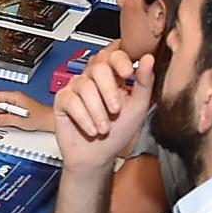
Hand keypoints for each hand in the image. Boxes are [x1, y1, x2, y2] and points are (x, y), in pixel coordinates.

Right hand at [0, 90, 54, 133]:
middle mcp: (17, 99)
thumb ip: (5, 120)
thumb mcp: (21, 121)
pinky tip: (5, 125)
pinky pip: (9, 112)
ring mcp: (19, 104)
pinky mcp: (22, 110)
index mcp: (15, 97)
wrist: (52, 121)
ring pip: (4, 109)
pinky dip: (5, 118)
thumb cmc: (42, 118)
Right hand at [54, 44, 155, 175]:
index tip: (128, 74)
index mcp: (113, 76)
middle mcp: (94, 78)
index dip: (119, 60)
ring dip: (97, 111)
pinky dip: (83, 118)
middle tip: (116, 110)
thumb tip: (149, 59)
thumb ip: (145, 83)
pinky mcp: (62, 99)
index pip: (113, 55)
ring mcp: (77, 87)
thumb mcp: (138, 108)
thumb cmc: (118, 133)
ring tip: (104, 128)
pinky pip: (71, 100)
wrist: (98, 157)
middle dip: (109, 90)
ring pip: (85, 86)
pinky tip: (91, 129)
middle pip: (98, 67)